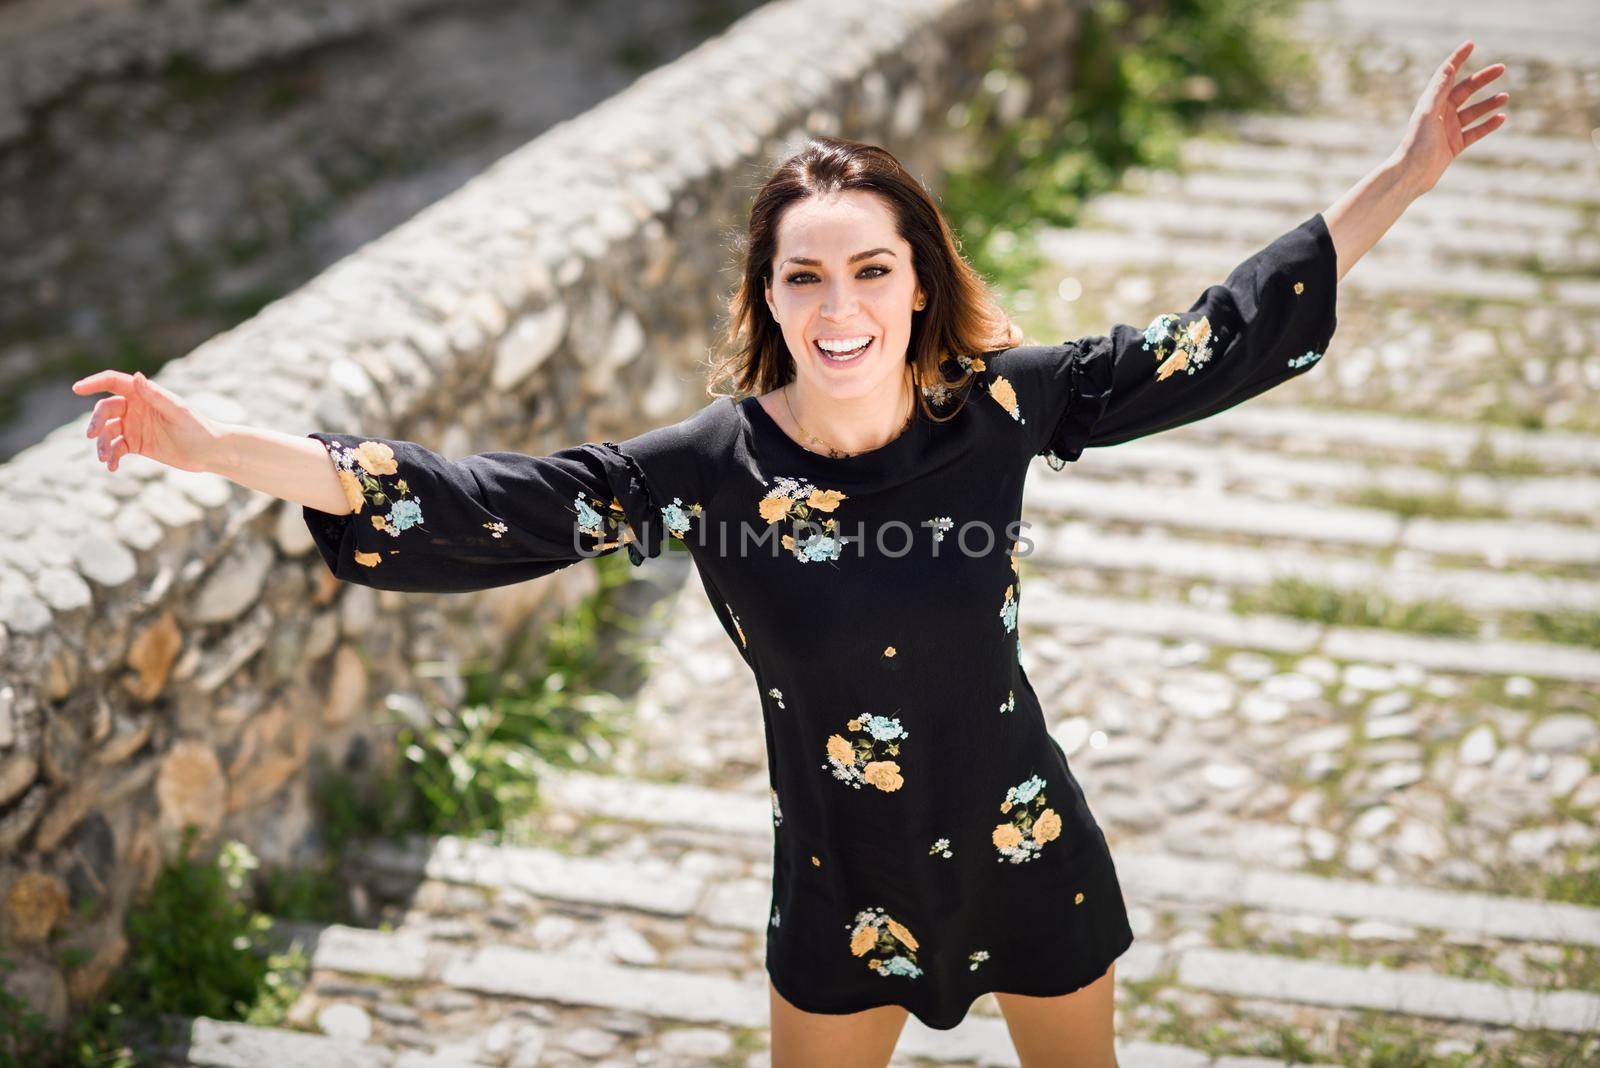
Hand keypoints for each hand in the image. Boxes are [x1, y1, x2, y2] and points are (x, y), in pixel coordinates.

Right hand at [71, 369, 223, 473]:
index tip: (76, 389)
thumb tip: (137, 376)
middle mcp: (136, 408)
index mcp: (144, 394)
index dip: (94, 383)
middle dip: (96, 421)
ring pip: (108, 432)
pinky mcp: (136, 445)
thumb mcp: (177, 411)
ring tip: (104, 458)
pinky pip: (116, 449)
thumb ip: (156, 396)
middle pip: (105, 410)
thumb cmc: (198, 427)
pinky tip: (111, 466)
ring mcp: (134, 427)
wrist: (209, 452)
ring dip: (102, 444)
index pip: (114, 383)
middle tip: (91, 435)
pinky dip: (111, 456)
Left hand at [1393, 40, 1507, 198]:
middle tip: (1501, 68)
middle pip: (1465, 91)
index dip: (1458, 59)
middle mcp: (1440, 114)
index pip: (1447, 75)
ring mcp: (1448, 130)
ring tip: (1505, 96)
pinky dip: (1488, 125)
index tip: (1470, 44)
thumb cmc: (1416, 144)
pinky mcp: (1454, 146)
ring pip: (1473, 112)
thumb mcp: (1427, 113)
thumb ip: (1438, 91)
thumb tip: (1449, 67)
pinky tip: (1501, 118)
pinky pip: (1475, 132)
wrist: (1411, 175)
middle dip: (1482, 79)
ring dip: (1488, 103)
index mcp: (1431, 103)